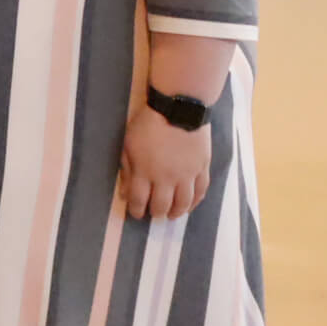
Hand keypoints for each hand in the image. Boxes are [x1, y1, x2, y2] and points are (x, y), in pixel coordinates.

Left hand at [118, 105, 211, 219]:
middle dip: (156, 213)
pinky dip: (195, 202)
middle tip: (154, 215)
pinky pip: (201, 191)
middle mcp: (166, 178)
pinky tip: (190, 206)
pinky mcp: (202, 168)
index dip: (136, 210)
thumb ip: (126, 168)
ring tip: (171, 215)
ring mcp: (187, 174)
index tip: (135, 214)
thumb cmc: (148, 124)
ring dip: (176, 212)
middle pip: (162, 204)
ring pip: (183, 203)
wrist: (178, 109)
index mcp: (145, 171)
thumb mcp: (128, 144)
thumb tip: (124, 192)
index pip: (139, 199)